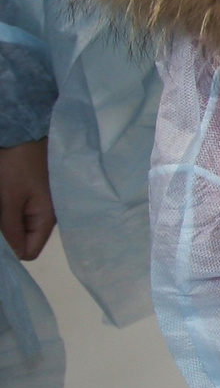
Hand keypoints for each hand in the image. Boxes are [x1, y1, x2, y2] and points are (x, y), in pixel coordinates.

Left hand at [0, 140, 54, 261]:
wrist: (23, 130)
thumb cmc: (16, 165)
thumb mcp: (8, 199)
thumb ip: (11, 230)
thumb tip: (15, 257)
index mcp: (46, 218)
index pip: (28, 251)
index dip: (9, 251)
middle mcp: (47, 213)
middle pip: (23, 238)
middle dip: (6, 234)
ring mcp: (40, 202)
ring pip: (18, 224)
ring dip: (5, 221)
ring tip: (0, 203)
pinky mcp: (33, 191)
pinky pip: (18, 211)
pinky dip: (6, 210)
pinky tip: (2, 198)